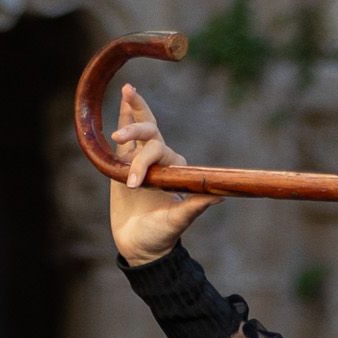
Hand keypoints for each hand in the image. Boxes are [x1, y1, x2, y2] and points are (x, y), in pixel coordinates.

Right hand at [99, 84, 215, 266]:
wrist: (140, 246)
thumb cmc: (160, 236)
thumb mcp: (177, 223)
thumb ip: (193, 208)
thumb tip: (219, 196)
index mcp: (175, 171)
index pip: (159, 153)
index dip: (144, 163)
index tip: (133, 184)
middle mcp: (162, 161)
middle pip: (150, 133)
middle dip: (135, 129)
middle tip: (118, 137)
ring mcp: (143, 160)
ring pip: (141, 126)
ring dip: (134, 110)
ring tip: (126, 91)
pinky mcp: (125, 164)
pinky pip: (126, 136)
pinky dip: (125, 115)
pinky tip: (124, 96)